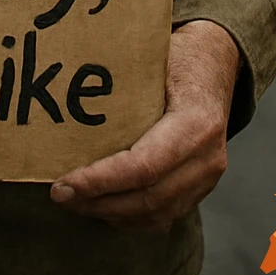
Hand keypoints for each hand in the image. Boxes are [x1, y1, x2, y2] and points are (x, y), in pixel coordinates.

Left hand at [50, 19, 240, 231]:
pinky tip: (104, 206)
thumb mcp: (155, 57)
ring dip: (112, 213)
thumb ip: (123, 80)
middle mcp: (207, 157)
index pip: (143, 167)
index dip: (101, 181)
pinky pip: (167, 214)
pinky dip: (132, 218)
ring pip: (157, 213)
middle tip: (60, 196)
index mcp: (195, 123)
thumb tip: (67, 87)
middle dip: (99, 201)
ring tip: (75, 202)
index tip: (64, 185)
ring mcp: (208, 176)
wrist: (215, 63)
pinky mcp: (203, 186)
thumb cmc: (179, 56)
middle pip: (148, 198)